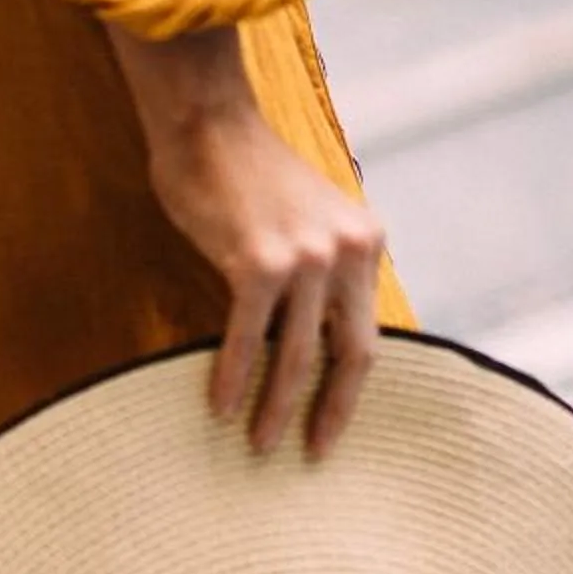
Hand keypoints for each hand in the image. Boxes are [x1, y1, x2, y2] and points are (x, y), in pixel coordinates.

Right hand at [105, 23, 384, 457]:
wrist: (206, 119)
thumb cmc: (244, 172)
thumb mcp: (306, 220)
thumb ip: (318, 271)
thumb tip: (307, 343)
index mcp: (366, 243)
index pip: (366, 335)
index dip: (350, 390)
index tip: (330, 427)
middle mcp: (347, 251)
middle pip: (351, 356)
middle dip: (330, 413)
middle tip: (311, 454)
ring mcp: (306, 257)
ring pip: (299, 356)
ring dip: (276, 408)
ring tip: (259, 444)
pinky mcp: (259, 261)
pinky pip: (248, 338)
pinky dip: (234, 378)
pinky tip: (221, 409)